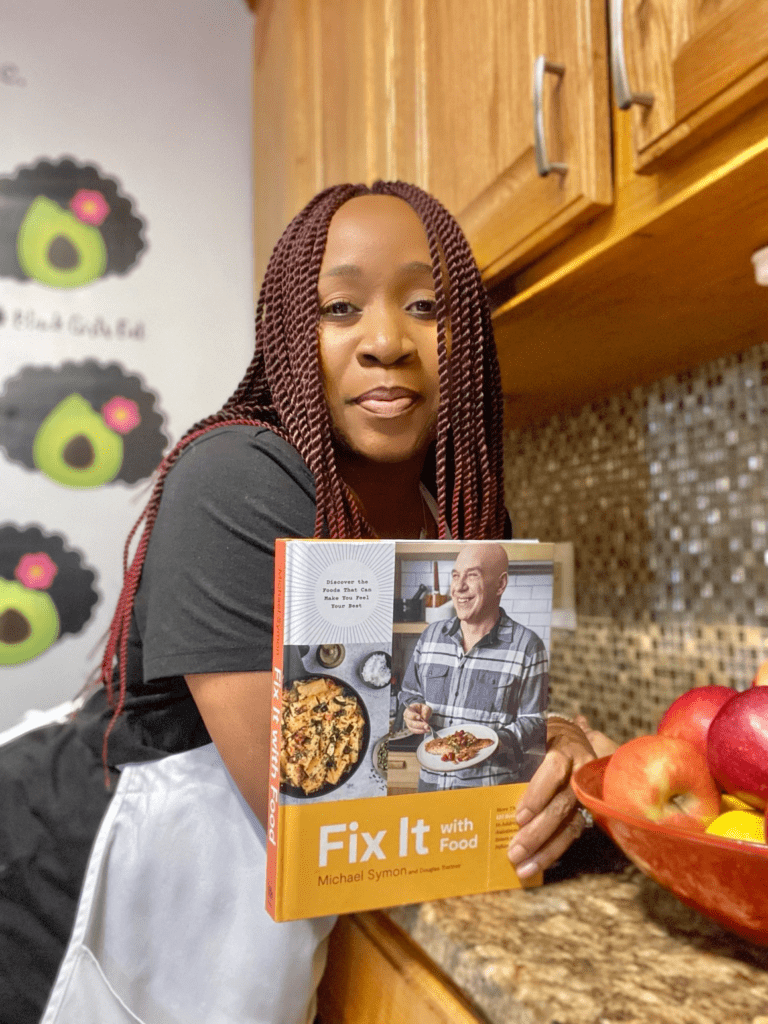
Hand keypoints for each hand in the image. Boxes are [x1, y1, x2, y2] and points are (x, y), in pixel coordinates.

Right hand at [403, 702, 431, 734]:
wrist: (424, 714)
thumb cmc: (423, 709)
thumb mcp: (426, 707)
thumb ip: (426, 710)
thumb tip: (424, 718)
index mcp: (409, 709)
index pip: (409, 714)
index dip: (413, 716)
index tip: (419, 717)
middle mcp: (407, 717)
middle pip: (411, 723)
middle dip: (419, 725)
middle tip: (427, 725)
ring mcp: (408, 723)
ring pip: (412, 728)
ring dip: (420, 729)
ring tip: (428, 728)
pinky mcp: (411, 728)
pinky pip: (415, 731)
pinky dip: (421, 731)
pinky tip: (426, 730)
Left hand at [507, 715, 610, 879]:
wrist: (573, 737)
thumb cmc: (543, 737)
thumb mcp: (531, 734)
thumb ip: (513, 748)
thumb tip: (479, 764)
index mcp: (566, 747)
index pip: (554, 769)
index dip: (538, 793)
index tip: (519, 816)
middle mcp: (581, 771)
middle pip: (562, 804)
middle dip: (538, 832)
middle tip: (515, 851)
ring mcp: (586, 793)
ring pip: (570, 825)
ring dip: (546, 850)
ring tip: (524, 868)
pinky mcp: (586, 810)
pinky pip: (572, 834)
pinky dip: (553, 851)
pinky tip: (536, 866)